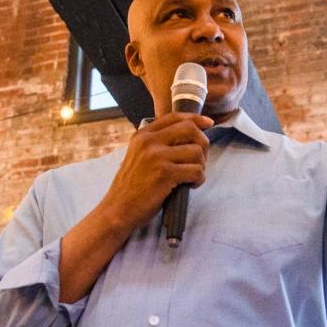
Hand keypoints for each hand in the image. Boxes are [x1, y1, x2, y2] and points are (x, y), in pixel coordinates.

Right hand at [98, 112, 212, 232]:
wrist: (118, 209)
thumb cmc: (131, 187)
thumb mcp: (138, 156)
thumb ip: (157, 144)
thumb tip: (189, 137)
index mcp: (142, 135)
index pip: (174, 117)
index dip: (195, 118)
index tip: (208, 123)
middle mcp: (149, 141)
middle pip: (190, 129)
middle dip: (203, 144)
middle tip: (200, 160)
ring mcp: (156, 156)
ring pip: (196, 151)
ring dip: (201, 165)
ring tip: (192, 177)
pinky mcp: (165, 173)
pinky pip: (196, 171)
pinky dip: (199, 179)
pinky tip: (191, 185)